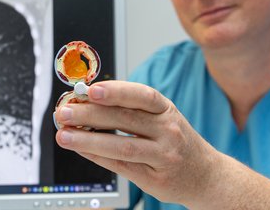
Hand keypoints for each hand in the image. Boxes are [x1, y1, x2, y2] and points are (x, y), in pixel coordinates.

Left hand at [54, 81, 219, 205]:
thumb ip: (132, 111)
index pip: (142, 96)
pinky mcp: (155, 178)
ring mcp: (163, 156)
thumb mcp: (162, 118)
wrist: (206, 175)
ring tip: (64, 135)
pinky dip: (97, 156)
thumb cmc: (176, 141)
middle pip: (125, 119)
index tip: (90, 90)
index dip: (116, 91)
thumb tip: (88, 103)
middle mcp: (168, 131)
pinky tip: (81, 149)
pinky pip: (121, 166)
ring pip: (121, 145)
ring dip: (88, 139)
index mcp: (167, 110)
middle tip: (64, 112)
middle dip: (90, 114)